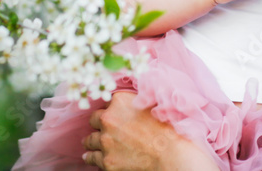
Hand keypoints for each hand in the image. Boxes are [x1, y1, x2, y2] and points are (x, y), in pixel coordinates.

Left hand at [82, 92, 216, 169]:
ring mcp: (105, 141)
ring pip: (89, 140)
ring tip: (95, 144)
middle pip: (94, 119)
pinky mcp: (106, 161)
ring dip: (94, 141)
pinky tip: (92, 156)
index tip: (116, 116)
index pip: (106, 102)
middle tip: (106, 130)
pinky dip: (92, 157)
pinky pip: (91, 157)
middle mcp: (108, 118)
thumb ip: (137, 100)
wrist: (171, 156)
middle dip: (100, 124)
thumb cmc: (168, 130)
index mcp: (120, 101)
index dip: (112, 110)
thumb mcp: (153, 104)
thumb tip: (131, 99)